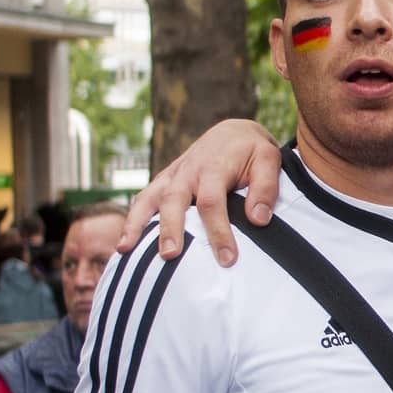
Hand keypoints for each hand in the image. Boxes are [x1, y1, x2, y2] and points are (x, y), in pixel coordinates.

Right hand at [119, 119, 281, 265]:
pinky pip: (143, 199)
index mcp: (214, 167)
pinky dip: (131, 219)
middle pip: (173, 201)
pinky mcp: (164, 181)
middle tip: (169, 256)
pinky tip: (123, 243)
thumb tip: (258, 219)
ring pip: (149, 198)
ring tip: (124, 249)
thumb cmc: (252, 151)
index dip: (218, 232)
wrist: (234, 133)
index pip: (212, 203)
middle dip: (170, 229)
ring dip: (135, 224)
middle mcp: (187, 171)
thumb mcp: (269, 161)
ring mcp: (172, 176)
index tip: (227, 259)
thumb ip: (265, 189)